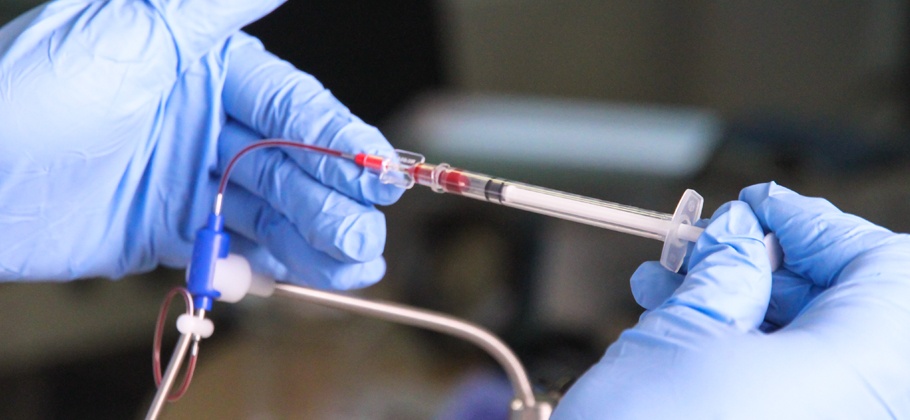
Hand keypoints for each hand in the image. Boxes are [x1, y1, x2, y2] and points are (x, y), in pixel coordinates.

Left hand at [0, 1, 402, 288]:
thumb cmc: (34, 90)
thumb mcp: (132, 32)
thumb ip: (216, 7)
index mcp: (206, 67)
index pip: (292, 107)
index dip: (340, 141)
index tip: (381, 172)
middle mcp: (206, 122)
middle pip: (292, 165)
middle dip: (334, 200)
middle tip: (366, 232)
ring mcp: (190, 179)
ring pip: (271, 210)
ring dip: (315, 238)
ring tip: (356, 264)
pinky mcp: (167, 230)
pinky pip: (230, 247)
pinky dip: (264, 264)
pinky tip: (293, 277)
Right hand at [554, 182, 909, 417]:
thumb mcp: (678, 335)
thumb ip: (722, 272)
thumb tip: (737, 240)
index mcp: (862, 374)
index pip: (883, 266)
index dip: (816, 225)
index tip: (758, 209)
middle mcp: (868, 411)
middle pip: (849, 310)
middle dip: (768, 267)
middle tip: (705, 247)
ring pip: (814, 353)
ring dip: (744, 309)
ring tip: (670, 286)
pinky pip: (796, 392)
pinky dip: (747, 357)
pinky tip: (684, 333)